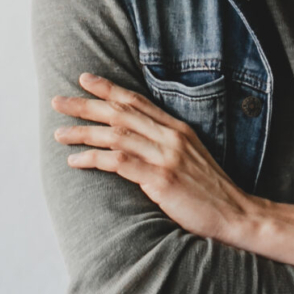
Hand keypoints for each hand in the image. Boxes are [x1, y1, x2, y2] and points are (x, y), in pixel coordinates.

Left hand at [52, 73, 264, 243]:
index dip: (109, 88)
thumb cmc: (210, 191)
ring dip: (83, 132)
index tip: (85, 78)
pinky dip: (93, 158)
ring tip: (59, 133)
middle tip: (57, 101)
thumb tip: (138, 139)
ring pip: (115, 134)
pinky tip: (75, 160)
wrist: (235, 214)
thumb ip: (166, 144)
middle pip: (120, 113)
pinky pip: (119, 162)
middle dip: (86, 105)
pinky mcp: (160, 179)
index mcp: (178, 128)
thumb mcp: (191, 157)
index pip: (137, 101)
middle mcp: (171, 137)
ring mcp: (166, 156)